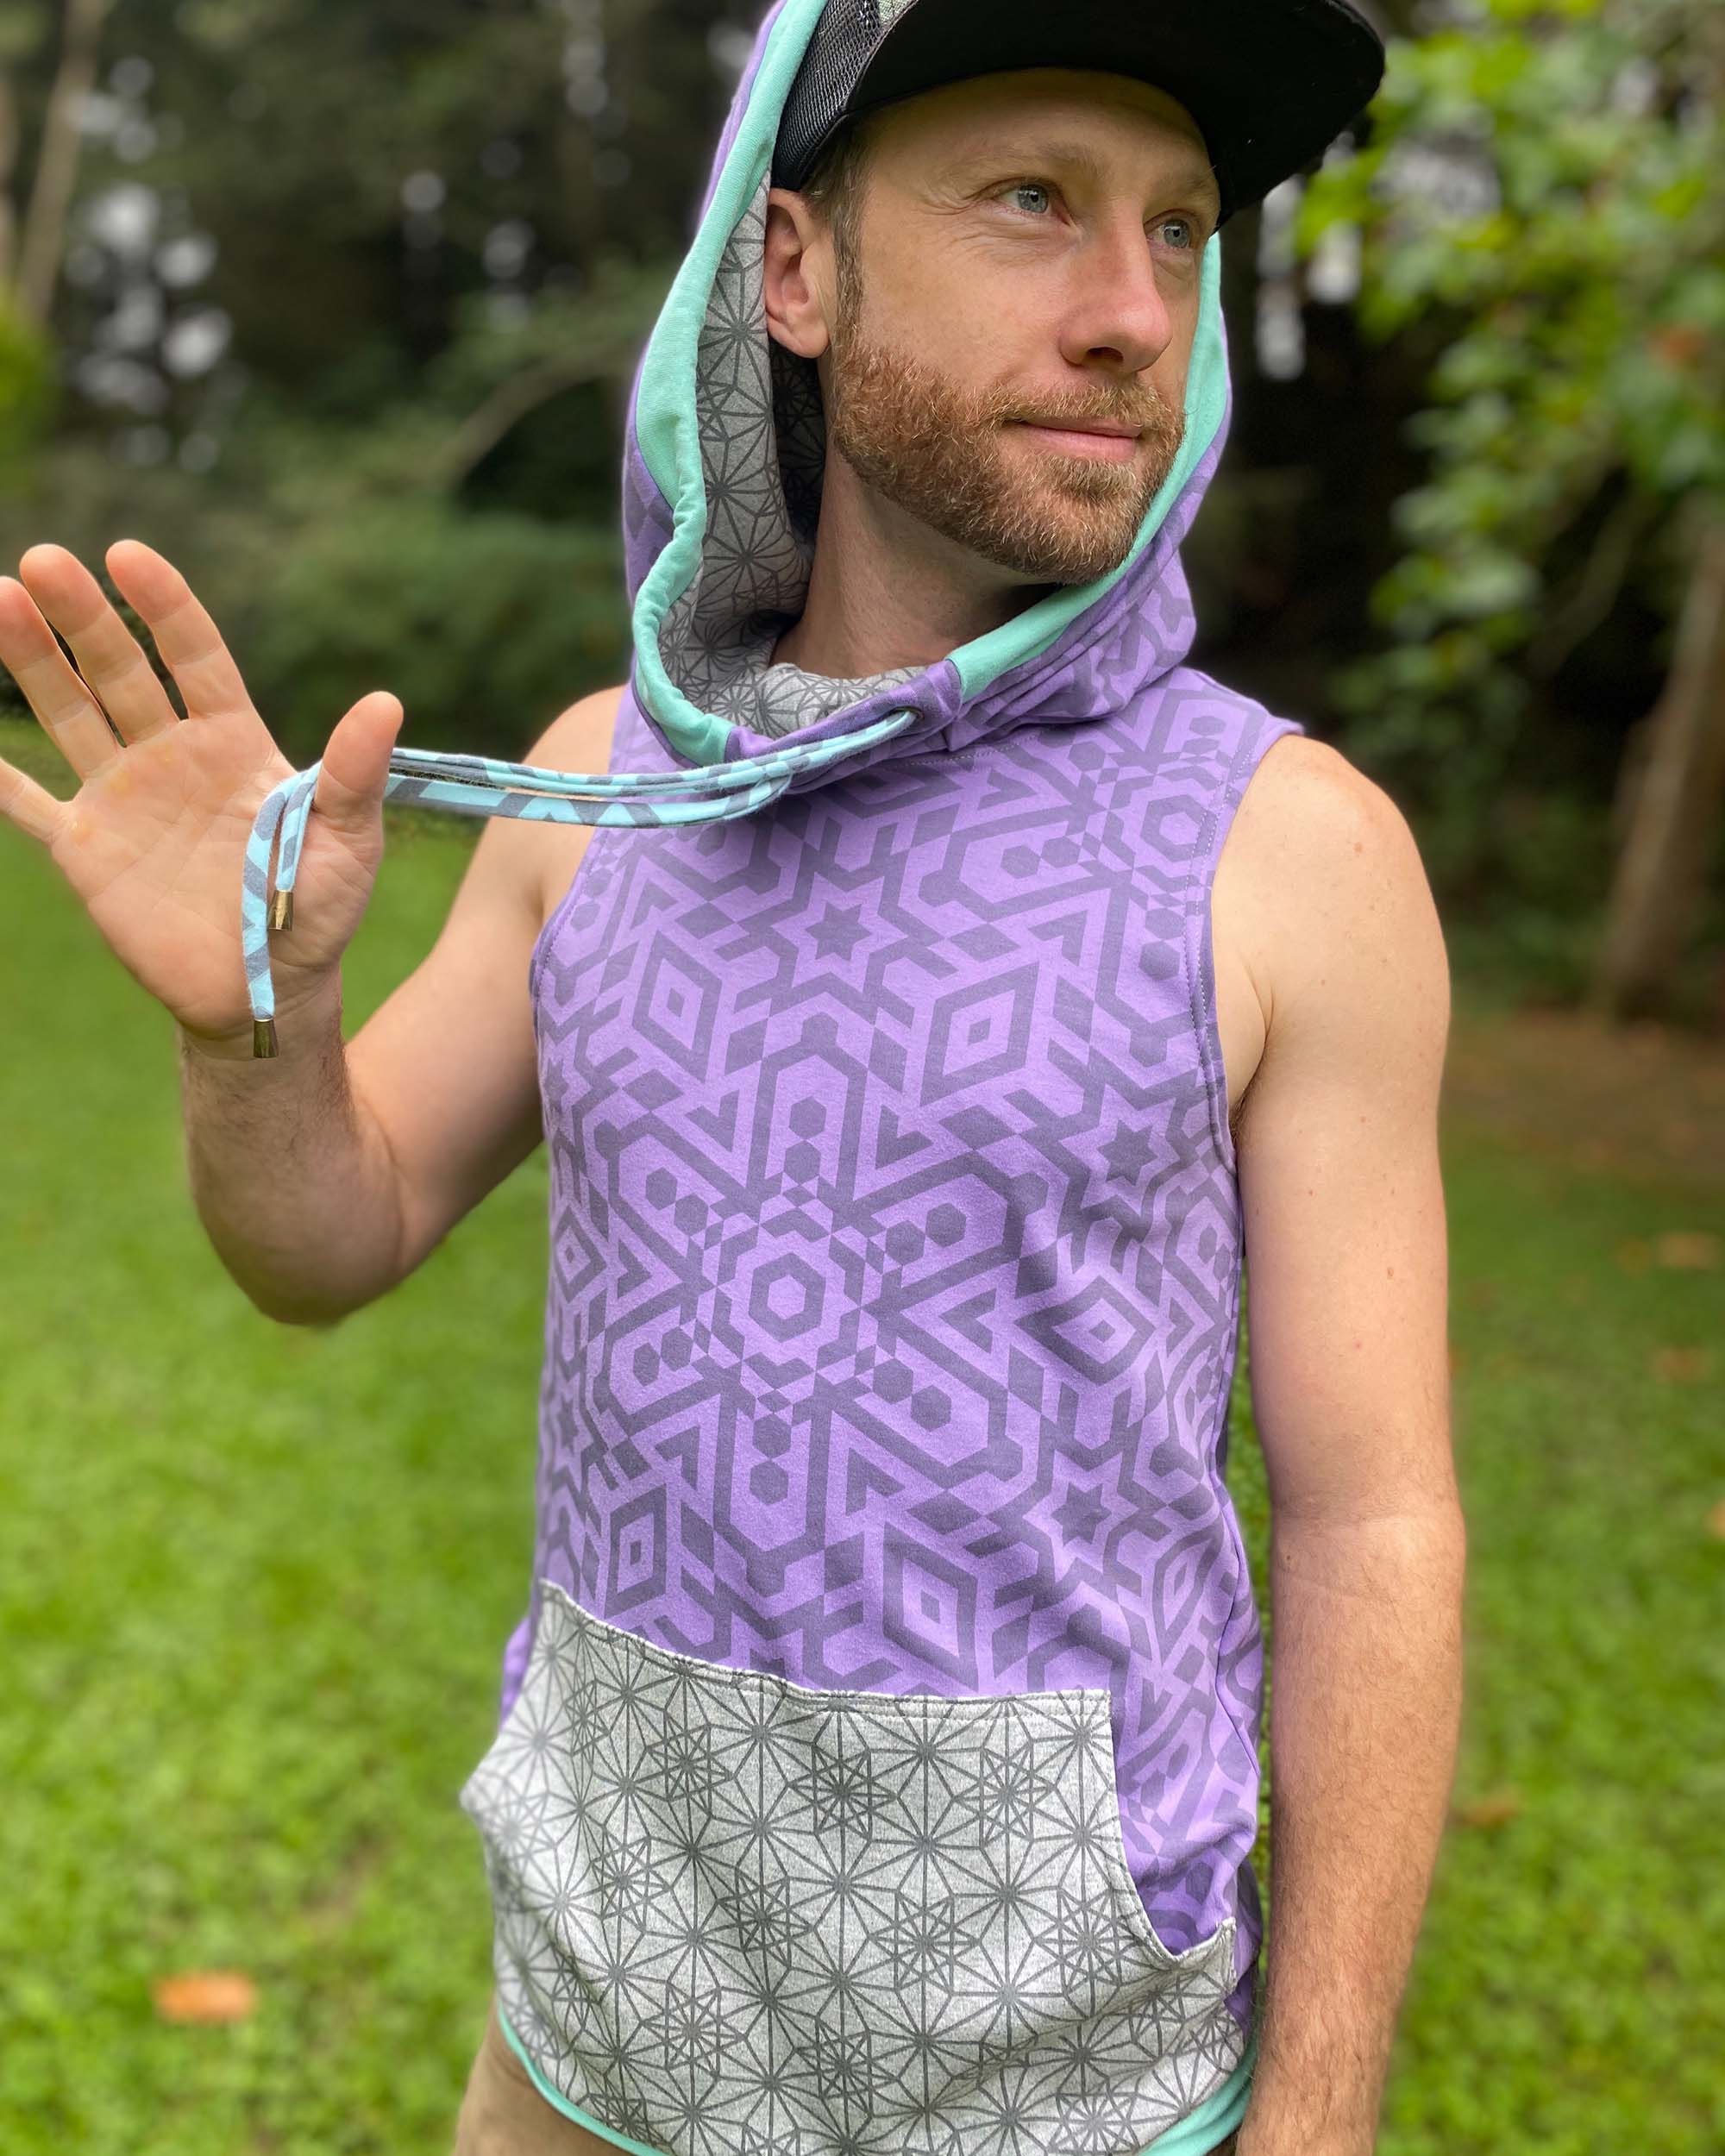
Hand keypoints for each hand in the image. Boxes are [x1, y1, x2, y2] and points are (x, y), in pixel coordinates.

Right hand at [0, 539, 403, 1050]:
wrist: (267, 990)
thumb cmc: (318, 912)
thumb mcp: (349, 843)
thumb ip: (354, 775)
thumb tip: (386, 702)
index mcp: (233, 742)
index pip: (194, 655)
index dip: (164, 605)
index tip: (128, 556)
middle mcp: (171, 754)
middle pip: (120, 669)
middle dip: (83, 616)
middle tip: (44, 561)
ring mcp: (122, 796)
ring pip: (69, 712)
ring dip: (33, 659)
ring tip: (0, 598)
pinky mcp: (85, 847)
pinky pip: (28, 803)